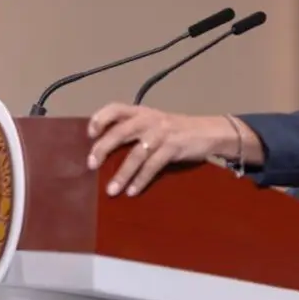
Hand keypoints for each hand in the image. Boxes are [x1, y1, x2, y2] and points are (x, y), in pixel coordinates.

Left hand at [85, 103, 233, 196]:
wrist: (209, 131)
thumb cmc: (176, 130)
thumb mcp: (154, 123)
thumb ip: (133, 129)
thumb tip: (105, 149)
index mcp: (141, 112)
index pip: (116, 108)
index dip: (100, 118)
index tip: (89, 134)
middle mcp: (149, 119)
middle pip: (120, 131)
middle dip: (103, 148)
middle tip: (91, 165)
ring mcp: (162, 133)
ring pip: (136, 154)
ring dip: (122, 174)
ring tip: (111, 190)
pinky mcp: (174, 147)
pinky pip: (153, 166)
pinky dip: (141, 180)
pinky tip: (132, 191)